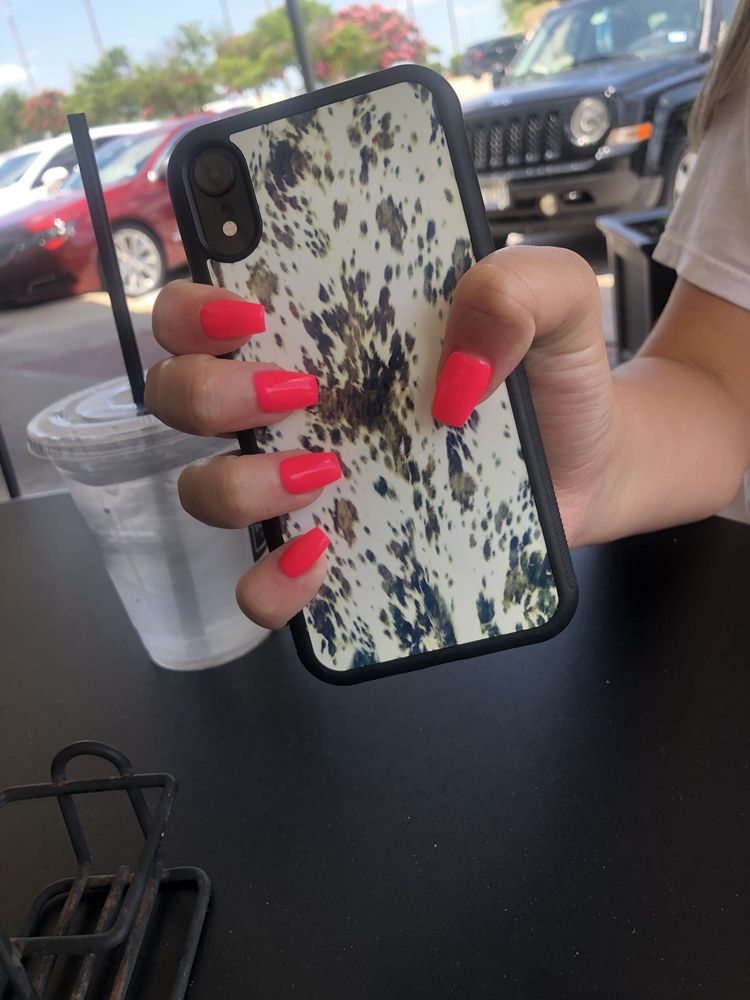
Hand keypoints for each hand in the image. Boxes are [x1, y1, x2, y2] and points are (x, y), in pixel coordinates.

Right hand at [146, 247, 616, 627]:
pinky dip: (270, 581)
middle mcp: (295, 410)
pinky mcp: (337, 558)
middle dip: (208, 394)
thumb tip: (453, 368)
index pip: (205, 309)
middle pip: (179, 397)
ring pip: (204, 491)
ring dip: (240, 483)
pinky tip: (324, 556)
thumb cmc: (551, 378)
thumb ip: (518, 287)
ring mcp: (309, 489)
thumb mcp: (556, 303)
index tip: (249, 315)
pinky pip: (259, 587)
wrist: (592, 466)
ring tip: (325, 473)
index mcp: (321, 332)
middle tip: (298, 393)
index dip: (192, 309)